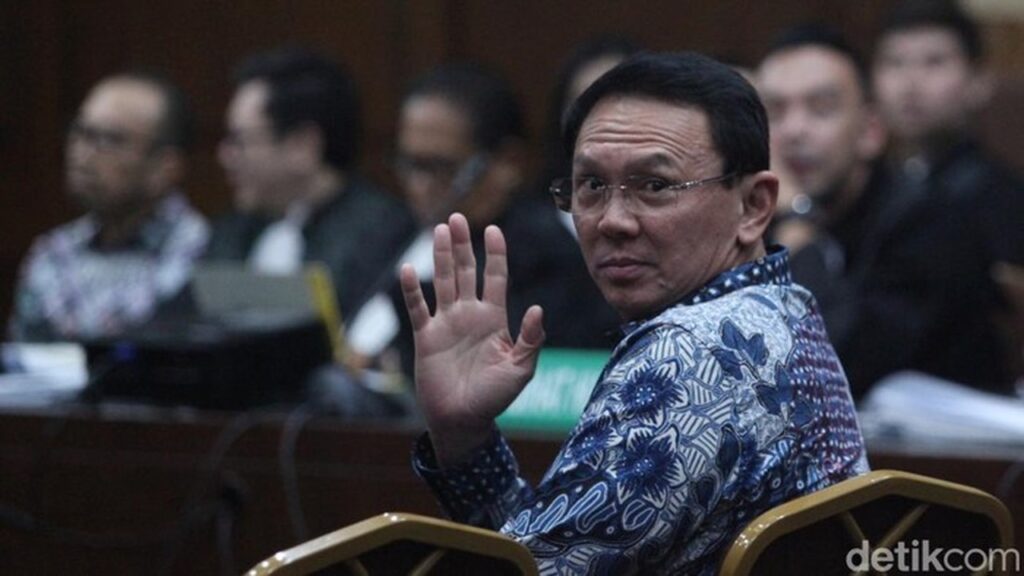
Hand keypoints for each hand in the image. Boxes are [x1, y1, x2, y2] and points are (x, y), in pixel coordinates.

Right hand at [400, 213, 544, 466]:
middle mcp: (469, 315)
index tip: (493, 230)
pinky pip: (418, 308)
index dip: (495, 254)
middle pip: (466, 272)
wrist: (463, 421)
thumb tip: (538, 309)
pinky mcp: (426, 337)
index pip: (496, 278)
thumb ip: (531, 340)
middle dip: (463, 245)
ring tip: (439, 230)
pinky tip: (408, 268)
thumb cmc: (494, 398)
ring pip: (443, 282)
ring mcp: (446, 324)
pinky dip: (412, 290)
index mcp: (494, 319)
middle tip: (457, 217)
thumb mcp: (521, 370)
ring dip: (441, 257)